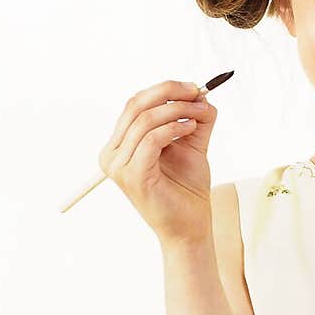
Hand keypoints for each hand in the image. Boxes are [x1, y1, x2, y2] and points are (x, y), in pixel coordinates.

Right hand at [98, 79, 218, 245]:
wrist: (189, 226)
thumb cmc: (186, 189)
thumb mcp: (190, 145)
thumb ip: (193, 119)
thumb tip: (203, 93)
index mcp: (119, 145)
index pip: (134, 104)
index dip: (164, 90)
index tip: (194, 88)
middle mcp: (111, 154)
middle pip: (135, 106)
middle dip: (170, 93)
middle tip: (198, 92)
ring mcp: (118, 166)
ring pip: (145, 120)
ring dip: (177, 110)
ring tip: (199, 114)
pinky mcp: (131, 176)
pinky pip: (151, 139)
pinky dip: (173, 128)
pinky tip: (190, 129)